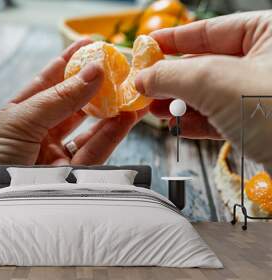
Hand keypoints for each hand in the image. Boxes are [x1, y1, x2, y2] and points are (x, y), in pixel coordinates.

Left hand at [0, 39, 147, 220]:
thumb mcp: (20, 120)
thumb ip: (60, 98)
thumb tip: (93, 72)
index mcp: (22, 112)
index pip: (49, 80)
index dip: (70, 62)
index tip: (91, 44)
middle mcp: (39, 131)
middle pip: (73, 104)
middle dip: (96, 87)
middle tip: (119, 71)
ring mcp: (54, 153)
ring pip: (88, 129)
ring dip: (110, 112)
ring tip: (131, 94)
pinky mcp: (67, 176)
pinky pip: (94, 152)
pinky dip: (111, 135)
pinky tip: (125, 118)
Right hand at [135, 11, 271, 167]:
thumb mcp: (215, 81)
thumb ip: (172, 75)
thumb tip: (144, 77)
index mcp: (270, 34)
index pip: (210, 30)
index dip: (173, 39)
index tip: (148, 47)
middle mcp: (267, 63)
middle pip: (206, 65)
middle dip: (172, 79)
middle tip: (144, 85)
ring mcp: (263, 95)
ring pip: (210, 94)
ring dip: (179, 104)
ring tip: (154, 108)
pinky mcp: (261, 124)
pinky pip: (221, 118)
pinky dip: (195, 123)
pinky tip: (176, 126)